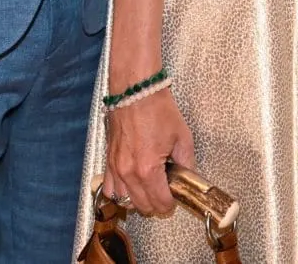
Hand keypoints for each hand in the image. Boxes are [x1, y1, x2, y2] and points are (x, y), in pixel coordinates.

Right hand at [105, 87, 195, 217]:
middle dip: (156, 203)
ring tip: (150, 186)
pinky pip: (110, 188)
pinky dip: (120, 191)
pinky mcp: (108, 162)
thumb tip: (189, 177)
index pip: (160, 202)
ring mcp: (115, 168)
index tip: (176, 194)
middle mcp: (128, 173)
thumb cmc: (159, 110)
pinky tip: (132, 182)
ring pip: (125, 200)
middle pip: (142, 206)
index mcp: (148, 169)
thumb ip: (187, 163)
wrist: (136, 92)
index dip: (171, 202)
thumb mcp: (182, 137)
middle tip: (166, 190)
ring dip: (138, 199)